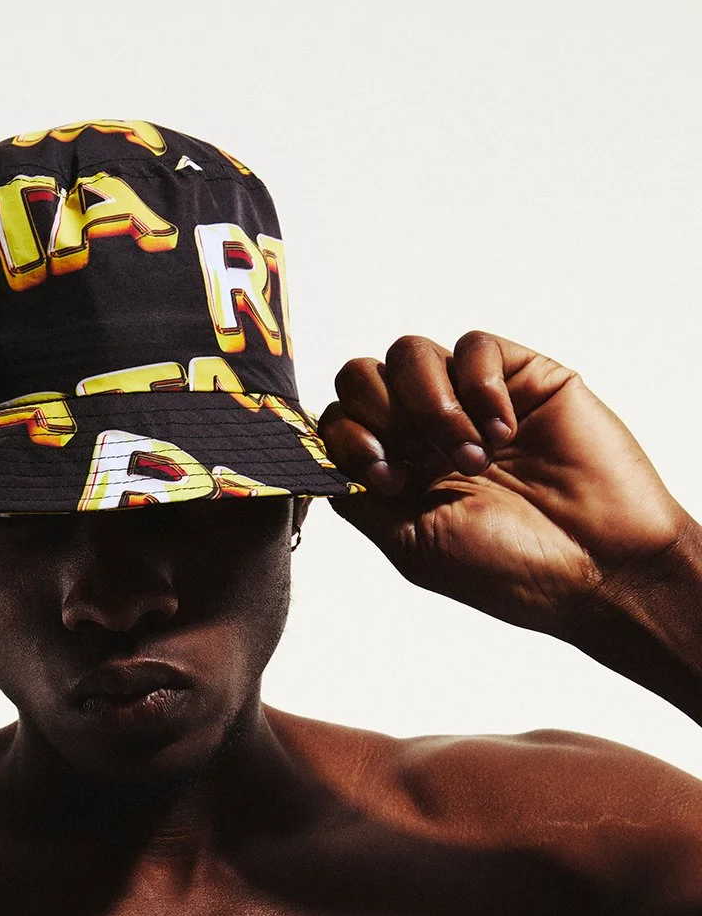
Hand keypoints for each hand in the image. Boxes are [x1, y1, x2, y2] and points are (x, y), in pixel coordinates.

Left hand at [318, 333, 690, 633]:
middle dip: (377, 411)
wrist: (598, 569)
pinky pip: (474, 345)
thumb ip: (359, 497)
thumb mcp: (412, 545)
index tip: (386, 476)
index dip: (347, 438)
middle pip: (361, 376)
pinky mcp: (520, 376)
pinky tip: (502, 432)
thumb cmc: (511, 570)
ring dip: (428, 403)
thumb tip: (317, 458)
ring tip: (470, 456)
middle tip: (417, 460)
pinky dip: (478, 385)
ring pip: (408, 352)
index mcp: (394, 471)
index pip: (338, 422)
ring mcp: (470, 400)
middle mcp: (424, 431)